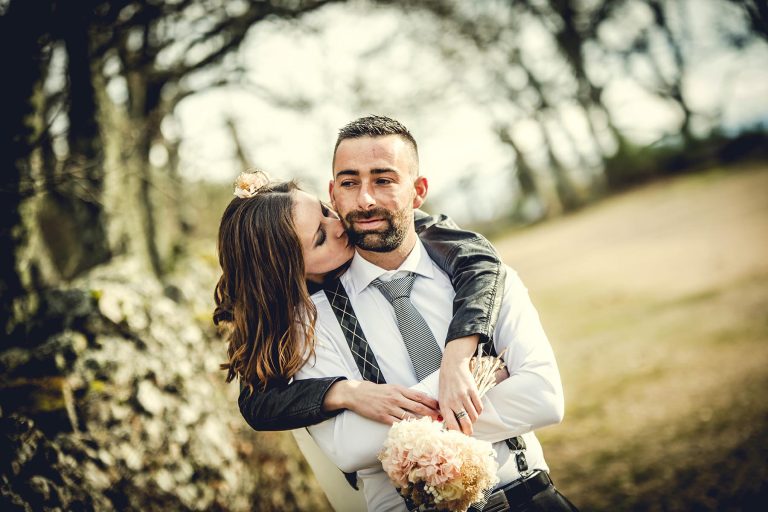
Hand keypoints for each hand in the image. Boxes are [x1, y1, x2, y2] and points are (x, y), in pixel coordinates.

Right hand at [324, 380, 440, 425]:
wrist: (356, 393)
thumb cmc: (375, 391)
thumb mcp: (391, 388)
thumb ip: (404, 393)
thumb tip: (418, 400)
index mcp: (399, 389)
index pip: (420, 395)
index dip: (432, 402)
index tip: (441, 406)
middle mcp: (396, 398)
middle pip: (418, 406)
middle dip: (431, 413)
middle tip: (441, 419)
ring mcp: (389, 408)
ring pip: (410, 416)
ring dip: (421, 423)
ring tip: (431, 427)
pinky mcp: (382, 417)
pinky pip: (397, 423)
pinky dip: (406, 428)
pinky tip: (414, 432)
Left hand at [438, 335, 482, 435]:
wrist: (453, 366)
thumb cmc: (446, 383)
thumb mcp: (441, 398)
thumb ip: (446, 411)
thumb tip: (452, 427)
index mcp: (444, 405)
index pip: (452, 425)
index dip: (457, 434)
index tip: (459, 437)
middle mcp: (454, 401)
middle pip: (465, 424)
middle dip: (468, 431)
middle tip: (469, 433)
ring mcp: (464, 396)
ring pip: (474, 416)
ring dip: (473, 420)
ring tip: (471, 418)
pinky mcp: (473, 391)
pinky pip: (479, 407)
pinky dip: (478, 411)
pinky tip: (475, 410)